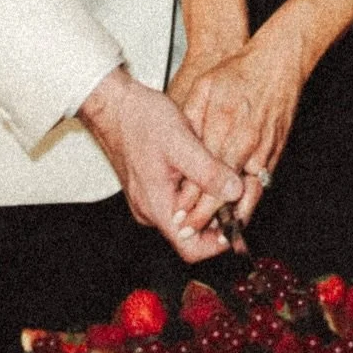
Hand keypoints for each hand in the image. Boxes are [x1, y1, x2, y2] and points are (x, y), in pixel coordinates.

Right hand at [78, 67, 243, 260]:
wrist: (113, 103)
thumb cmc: (140, 120)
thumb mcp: (181, 142)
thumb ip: (208, 171)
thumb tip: (235, 192)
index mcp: (156, 206)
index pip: (190, 248)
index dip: (218, 242)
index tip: (238, 222)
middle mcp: (150, 209)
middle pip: (192, 232)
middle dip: (218, 216)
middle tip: (238, 191)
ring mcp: (149, 199)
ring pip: (187, 214)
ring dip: (208, 199)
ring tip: (224, 175)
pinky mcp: (150, 187)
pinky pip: (178, 198)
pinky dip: (196, 188)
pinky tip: (205, 165)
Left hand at [174, 22, 310, 231]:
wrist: (278, 62)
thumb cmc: (240, 71)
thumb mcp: (204, 87)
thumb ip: (190, 118)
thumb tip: (180, 146)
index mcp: (224, 126)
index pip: (203, 174)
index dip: (190, 199)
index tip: (178, 217)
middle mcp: (246, 142)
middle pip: (223, 189)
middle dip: (206, 216)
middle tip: (191, 233)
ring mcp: (264, 148)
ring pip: (247, 193)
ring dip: (232, 216)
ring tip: (217, 236)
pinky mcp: (276, 151)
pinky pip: (262, 184)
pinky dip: (250, 202)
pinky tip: (239, 215)